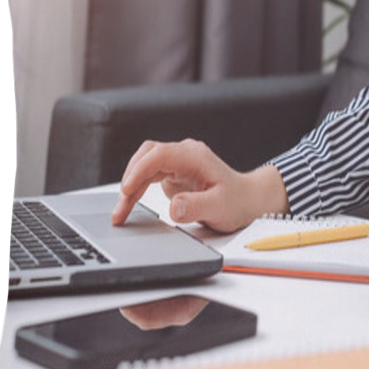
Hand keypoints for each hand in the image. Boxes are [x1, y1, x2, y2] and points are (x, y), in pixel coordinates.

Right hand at [110, 139, 288, 232]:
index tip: (127, 189)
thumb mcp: (220, 207)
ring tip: (120, 213)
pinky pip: (149, 176)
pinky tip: (130, 206)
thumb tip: (174, 208)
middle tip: (120, 207)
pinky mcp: (173, 173)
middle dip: (130, 180)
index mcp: (195, 156)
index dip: (139, 170)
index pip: (159, 154)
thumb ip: (196, 206)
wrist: (248, 201)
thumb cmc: (238, 202)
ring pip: (144, 167)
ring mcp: (178, 162)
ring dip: (130, 187)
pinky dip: (137, 190)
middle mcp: (184, 154)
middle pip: (147, 157)